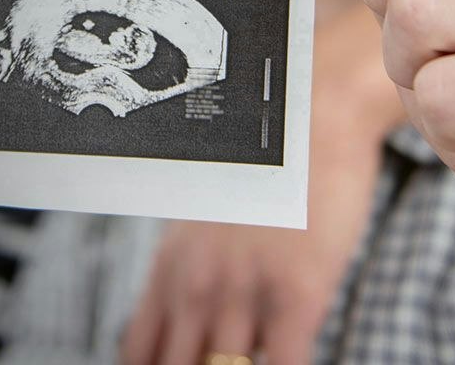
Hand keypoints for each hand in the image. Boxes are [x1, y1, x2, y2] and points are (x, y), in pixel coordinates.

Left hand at [121, 7, 395, 364]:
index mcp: (172, 266)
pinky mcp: (298, 293)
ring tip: (257, 356)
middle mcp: (200, 283)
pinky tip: (293, 357)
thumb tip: (190, 320)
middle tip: (220, 363)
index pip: (140, 354)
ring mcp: (246, 290)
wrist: (314, 114)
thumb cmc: (267, 164)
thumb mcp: (207, 214)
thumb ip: (192, 269)